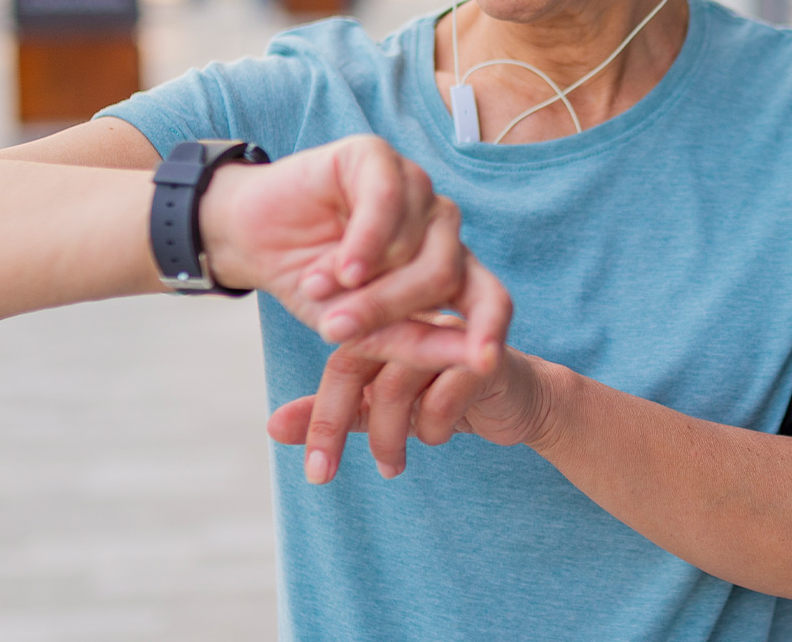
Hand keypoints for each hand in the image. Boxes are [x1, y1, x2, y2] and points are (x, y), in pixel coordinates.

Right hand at [198, 136, 509, 371]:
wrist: (252, 240)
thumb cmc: (313, 286)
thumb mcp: (359, 329)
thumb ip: (413, 342)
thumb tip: (476, 360)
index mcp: (446, 269)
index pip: (490, 296)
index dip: (492, 327)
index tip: (485, 362)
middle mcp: (438, 226)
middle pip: (443, 273)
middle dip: (389, 309)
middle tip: (335, 330)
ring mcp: (413, 187)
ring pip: (414, 242)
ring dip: (363, 280)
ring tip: (316, 288)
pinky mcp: (378, 157)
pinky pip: (387, 201)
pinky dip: (363, 243)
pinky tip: (338, 267)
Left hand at [266, 313, 553, 483]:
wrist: (518, 398)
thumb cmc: (443, 394)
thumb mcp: (383, 407)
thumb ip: (335, 411)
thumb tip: (272, 428)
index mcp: (383, 320)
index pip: (339, 357)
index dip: (318, 413)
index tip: (312, 469)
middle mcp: (412, 316)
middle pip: (358, 358)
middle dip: (335, 422)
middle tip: (323, 475)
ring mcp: (449, 331)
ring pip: (397, 379)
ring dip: (388, 434)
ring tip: (391, 468)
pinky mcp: (485, 355)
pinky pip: (446, 393)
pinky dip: (434, 425)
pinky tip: (436, 437)